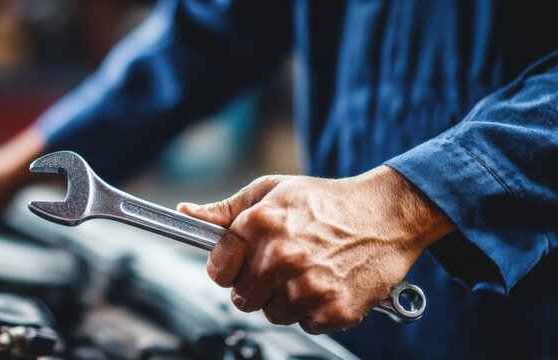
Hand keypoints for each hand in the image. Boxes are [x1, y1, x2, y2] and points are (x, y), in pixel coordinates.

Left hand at [178, 166, 453, 333]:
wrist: (387, 215)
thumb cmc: (326, 202)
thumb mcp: (271, 191)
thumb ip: (225, 210)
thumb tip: (186, 213)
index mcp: (259, 225)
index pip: (217, 270)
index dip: (228, 268)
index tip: (240, 264)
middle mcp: (280, 257)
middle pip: (243, 298)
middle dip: (257, 285)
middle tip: (281, 266)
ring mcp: (307, 286)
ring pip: (274, 314)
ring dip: (286, 299)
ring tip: (309, 270)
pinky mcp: (334, 309)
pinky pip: (306, 324)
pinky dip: (315, 310)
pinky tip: (328, 282)